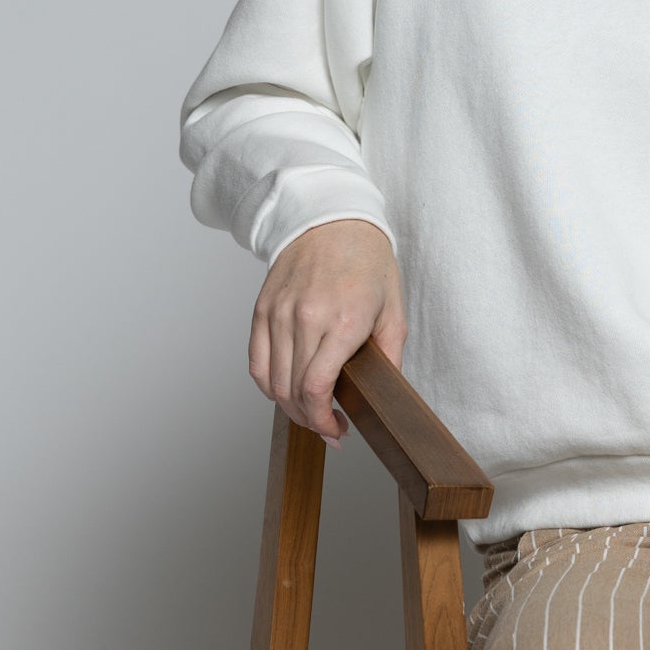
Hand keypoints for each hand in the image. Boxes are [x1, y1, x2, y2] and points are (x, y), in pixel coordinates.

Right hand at [249, 218, 406, 446]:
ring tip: (309, 413)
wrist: (331, 219)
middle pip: (293, 391)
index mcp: (344, 320)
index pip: (317, 387)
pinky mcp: (262, 309)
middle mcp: (307, 317)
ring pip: (272, 382)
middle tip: (328, 427)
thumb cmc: (366, 261)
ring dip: (290, 408)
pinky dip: (268, 386)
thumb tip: (384, 395)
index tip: (337, 430)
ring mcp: (279, 313)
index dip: (324, 421)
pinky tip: (285, 392)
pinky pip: (256, 362)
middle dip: (311, 420)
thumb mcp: (393, 309)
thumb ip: (389, 355)